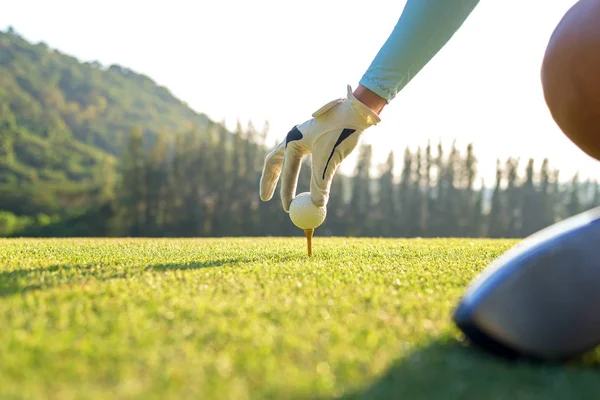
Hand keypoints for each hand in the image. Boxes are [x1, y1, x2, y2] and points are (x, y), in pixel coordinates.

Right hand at [259, 85, 381, 211]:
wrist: (356, 111)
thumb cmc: (342, 133)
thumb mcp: (330, 160)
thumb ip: (321, 183)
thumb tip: (317, 207)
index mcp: (293, 140)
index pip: (287, 172)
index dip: (286, 192)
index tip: (288, 209)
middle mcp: (294, 136)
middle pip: (274, 161)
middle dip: (269, 180)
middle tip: (265, 198)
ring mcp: (302, 136)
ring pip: (284, 158)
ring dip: (279, 173)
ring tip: (273, 187)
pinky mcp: (313, 137)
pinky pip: (297, 156)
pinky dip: (292, 168)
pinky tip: (295, 173)